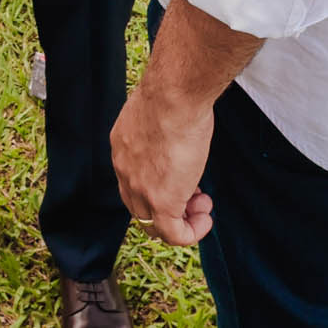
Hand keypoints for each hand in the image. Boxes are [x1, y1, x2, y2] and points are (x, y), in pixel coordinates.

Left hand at [111, 84, 215, 246]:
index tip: (182, 176)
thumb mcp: (159, 112)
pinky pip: (172, 234)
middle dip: (170, 205)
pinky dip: (190, 233)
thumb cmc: (173, 94)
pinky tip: (205, 220)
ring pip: (154, 224)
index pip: (132, 179)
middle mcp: (124, 171)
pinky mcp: (161, 202)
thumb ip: (161, 127)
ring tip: (204, 207)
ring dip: (182, 220)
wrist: (174, 95)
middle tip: (196, 196)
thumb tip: (176, 128)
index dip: (159, 184)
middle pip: (140, 205)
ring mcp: (140, 189)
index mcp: (122, 146)